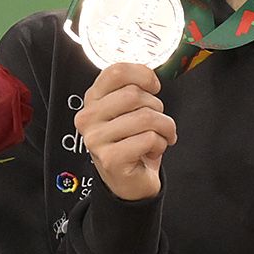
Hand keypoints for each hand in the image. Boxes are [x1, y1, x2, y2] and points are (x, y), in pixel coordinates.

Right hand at [78, 62, 173, 201]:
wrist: (129, 182)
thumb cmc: (132, 143)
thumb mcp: (129, 111)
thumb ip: (134, 89)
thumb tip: (152, 76)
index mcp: (92, 99)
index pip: (116, 72)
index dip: (142, 75)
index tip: (154, 86)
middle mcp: (89, 118)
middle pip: (134, 94)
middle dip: (157, 107)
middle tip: (158, 122)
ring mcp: (96, 139)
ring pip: (145, 117)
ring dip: (164, 128)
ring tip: (160, 137)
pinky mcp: (110, 159)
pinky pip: (149, 139)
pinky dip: (160, 145)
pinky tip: (152, 151)